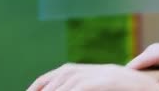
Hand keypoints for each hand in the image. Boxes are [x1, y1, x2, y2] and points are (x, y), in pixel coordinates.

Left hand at [26, 63, 158, 90]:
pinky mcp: (111, 81)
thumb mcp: (113, 90)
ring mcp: (109, 74)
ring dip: (55, 90)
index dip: (46, 81)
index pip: (67, 71)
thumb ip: (95, 87)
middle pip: (67, 73)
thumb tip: (72, 89)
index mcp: (102, 72)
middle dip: (45, 86)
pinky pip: (85, 86)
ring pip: (72, 79)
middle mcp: (104, 69)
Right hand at [126, 38, 158, 86]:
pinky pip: (138, 66)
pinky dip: (136, 75)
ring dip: (132, 77)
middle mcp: (151, 50)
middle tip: (127, 88)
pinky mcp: (148, 56)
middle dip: (129, 77)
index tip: (125, 83)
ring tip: (130, 87)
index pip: (140, 62)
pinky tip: (138, 84)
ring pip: (134, 66)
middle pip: (133, 65)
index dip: (130, 73)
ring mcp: (148, 52)